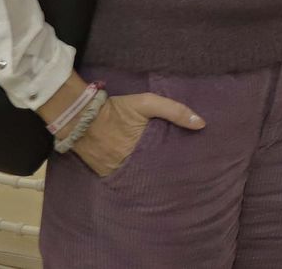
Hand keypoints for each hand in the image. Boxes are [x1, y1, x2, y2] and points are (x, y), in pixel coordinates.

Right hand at [70, 92, 203, 176]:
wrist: (80, 117)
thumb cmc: (117, 109)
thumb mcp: (147, 103)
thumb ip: (174, 111)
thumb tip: (201, 124)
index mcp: (143, 149)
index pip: (167, 162)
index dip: (179, 163)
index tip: (192, 165)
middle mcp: (130, 165)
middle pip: (155, 172)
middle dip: (167, 172)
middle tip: (183, 174)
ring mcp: (117, 171)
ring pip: (140, 178)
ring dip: (150, 176)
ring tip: (167, 178)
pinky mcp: (105, 174)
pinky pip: (124, 179)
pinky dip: (133, 178)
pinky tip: (143, 177)